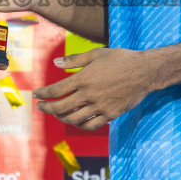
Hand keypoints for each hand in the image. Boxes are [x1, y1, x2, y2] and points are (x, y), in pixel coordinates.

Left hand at [32, 47, 149, 130]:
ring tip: (57, 113)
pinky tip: (75, 120)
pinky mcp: (110, 115)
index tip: (36, 95)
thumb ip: (75, 59)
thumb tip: (55, 64)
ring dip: (61, 118)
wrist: (144, 71)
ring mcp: (100, 107)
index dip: (43, 94)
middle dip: (47, 108)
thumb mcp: (96, 54)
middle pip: (61, 107)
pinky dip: (79, 124)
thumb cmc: (120, 59)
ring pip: (73, 119)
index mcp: (84, 78)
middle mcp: (89, 94)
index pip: (56, 90)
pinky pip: (90, 125)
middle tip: (41, 107)